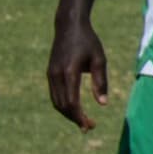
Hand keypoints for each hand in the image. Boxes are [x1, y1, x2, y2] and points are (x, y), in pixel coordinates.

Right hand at [45, 15, 107, 130]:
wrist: (69, 27)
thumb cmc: (88, 42)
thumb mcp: (99, 60)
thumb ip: (100, 81)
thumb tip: (102, 104)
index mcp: (69, 72)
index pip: (72, 102)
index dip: (80, 116)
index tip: (90, 125)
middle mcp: (56, 75)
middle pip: (63, 106)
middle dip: (75, 118)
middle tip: (89, 127)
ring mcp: (50, 75)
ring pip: (56, 102)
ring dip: (68, 114)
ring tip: (82, 121)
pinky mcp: (50, 73)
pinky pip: (55, 95)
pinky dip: (63, 105)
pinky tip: (74, 110)